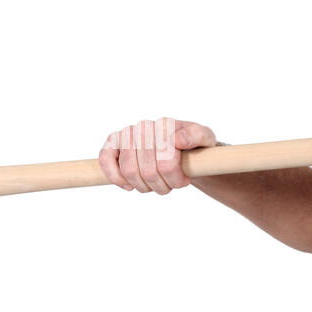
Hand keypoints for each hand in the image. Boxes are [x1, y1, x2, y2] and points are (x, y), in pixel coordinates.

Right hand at [98, 117, 216, 193]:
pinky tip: (128, 186)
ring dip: (144, 186)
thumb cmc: (195, 146)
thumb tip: (177, 140)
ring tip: (157, 185)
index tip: (184, 181)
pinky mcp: (113, 143)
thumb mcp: (205, 139)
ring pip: (130, 171)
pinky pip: (106, 159)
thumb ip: (196, 136)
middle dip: (161, 185)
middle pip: (148, 170)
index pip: (166, 161)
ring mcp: (127, 134)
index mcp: (165, 125)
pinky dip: (115, 176)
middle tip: (170, 186)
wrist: (184, 150)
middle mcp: (144, 127)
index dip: (175, 178)